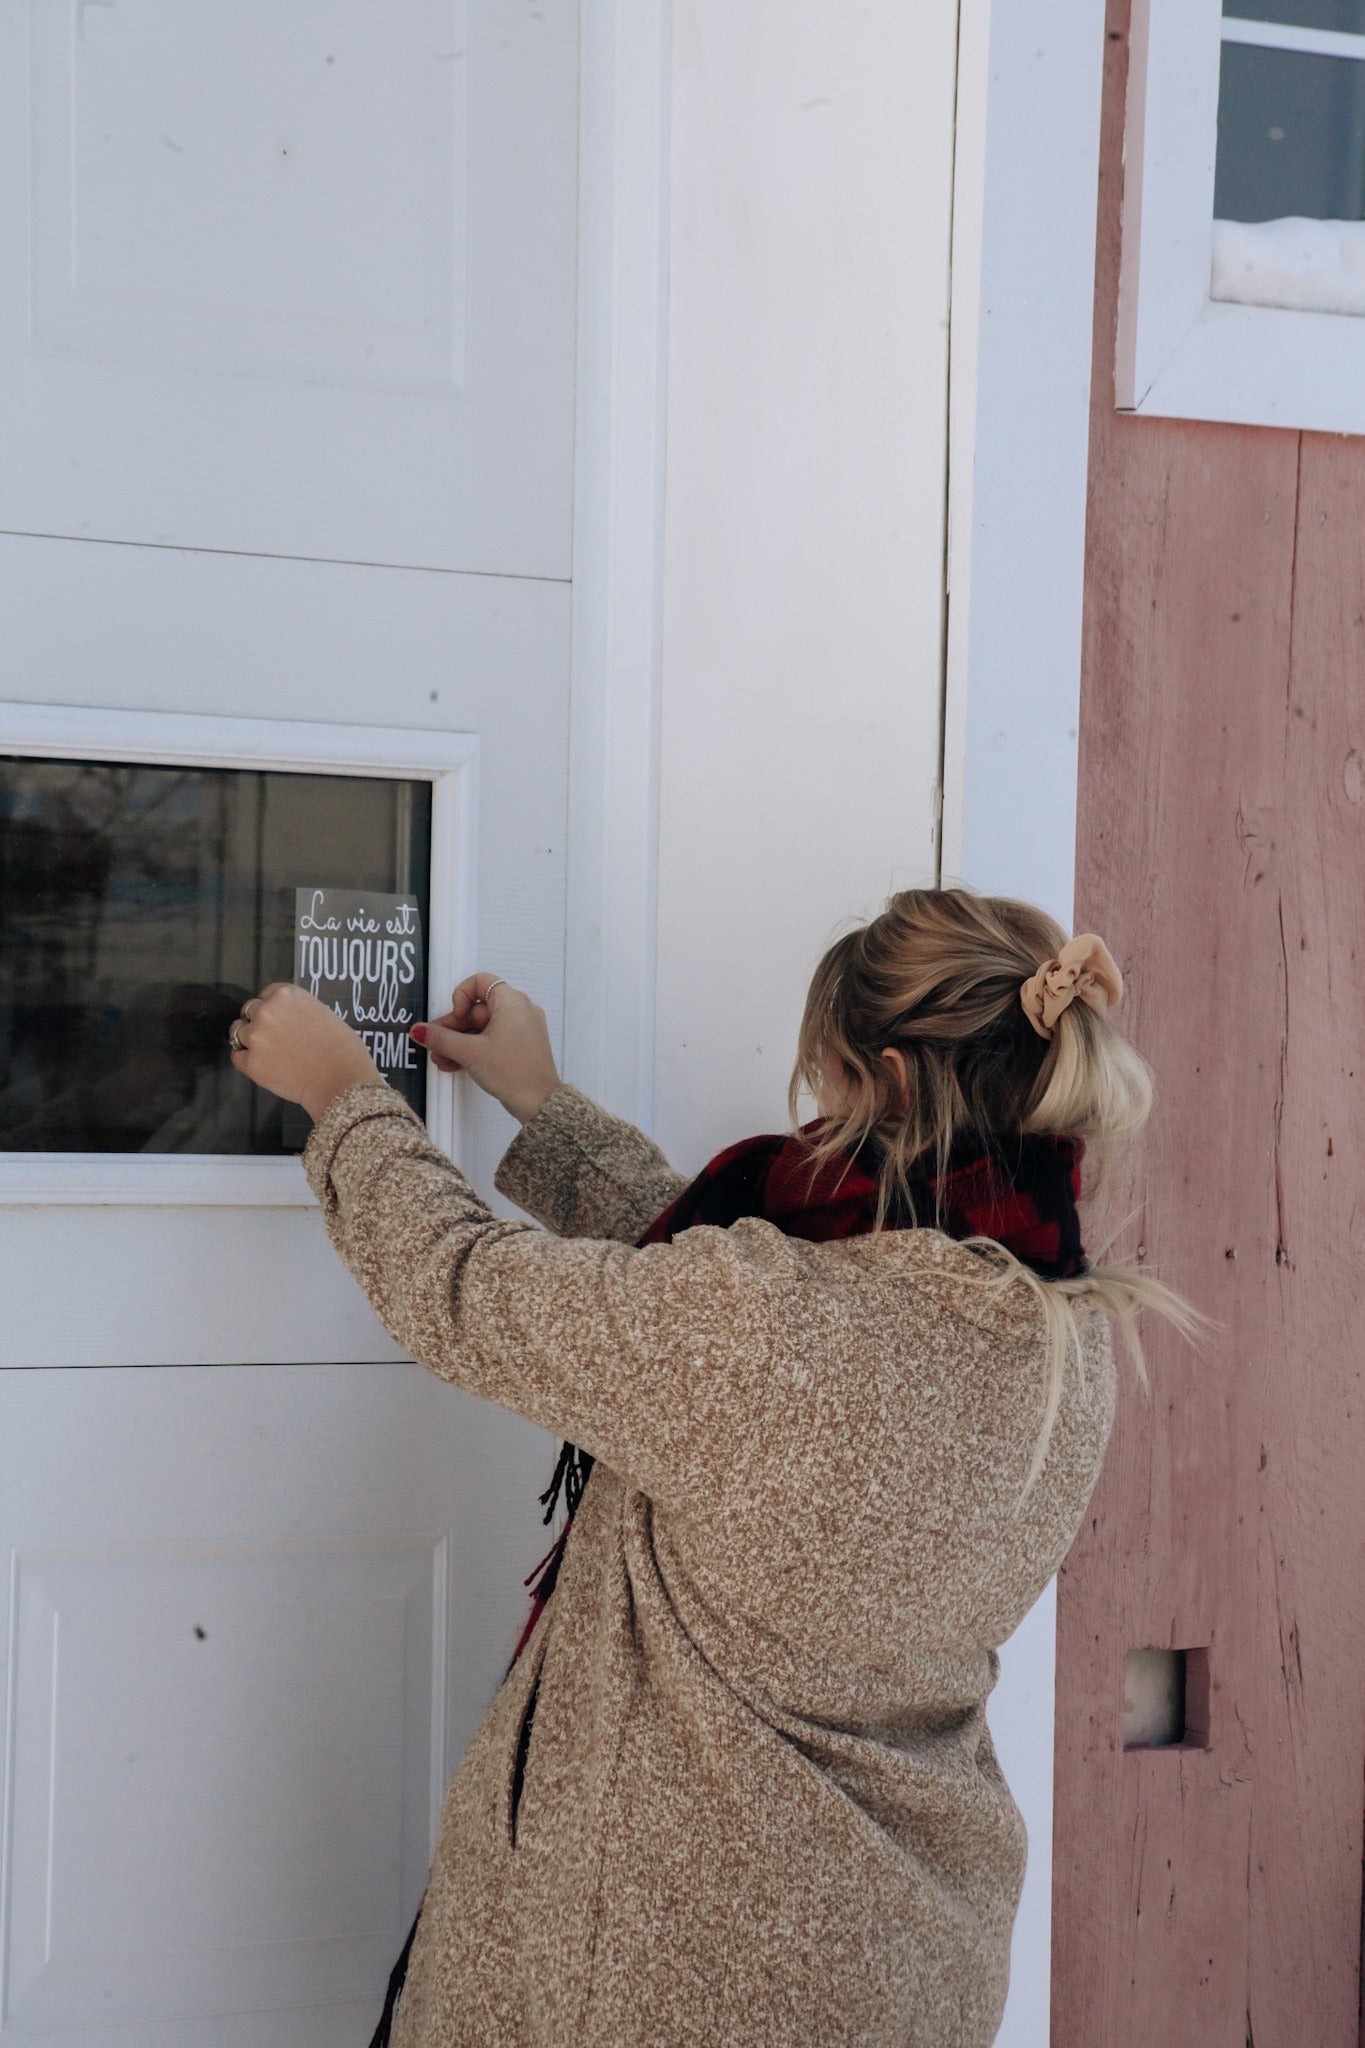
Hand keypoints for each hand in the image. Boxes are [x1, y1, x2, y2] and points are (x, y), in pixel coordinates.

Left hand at [229, 983, 382, 1123]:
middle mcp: (267, 1010)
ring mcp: (256, 1037)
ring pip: (239, 1033)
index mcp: (287, 995)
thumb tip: (290, 1020)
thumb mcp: (324, 1014)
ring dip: (251, 1042)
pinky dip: (247, 1062)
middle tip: (274, 1038)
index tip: (278, 1019)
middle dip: (259, 1023)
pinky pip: (237, 1058)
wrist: (341, 1081)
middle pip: (249, 1011)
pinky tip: (265, 1066)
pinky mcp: (251, 1063)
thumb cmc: (343, 1051)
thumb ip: (300, 1011)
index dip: (272, 1008)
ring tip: (270, 1054)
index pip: (266, 994)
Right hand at [413, 974, 559, 1122]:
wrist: (539, 1102)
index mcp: (512, 1001)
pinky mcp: (518, 1046)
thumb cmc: (517, 1073)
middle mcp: (519, 1011)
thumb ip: (441, 1039)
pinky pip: (491, 1040)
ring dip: (459, 1042)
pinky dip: (473, 1049)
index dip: (461, 996)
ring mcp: (520, 1029)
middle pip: (476, 1009)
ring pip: (481, 1028)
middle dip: (453, 1028)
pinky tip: (455, 1063)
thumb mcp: (470, 1052)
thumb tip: (423, 1031)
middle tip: (436, 1042)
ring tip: (442, 1058)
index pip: (480, 982)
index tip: (454, 1016)